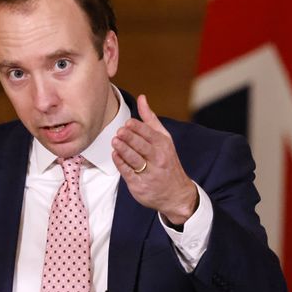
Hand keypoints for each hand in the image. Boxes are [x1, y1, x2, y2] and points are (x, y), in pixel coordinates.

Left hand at [111, 95, 197, 224]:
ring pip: (134, 158)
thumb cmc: (166, 161)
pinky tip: (115, 155)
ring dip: (123, 149)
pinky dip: (120, 163)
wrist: (176, 193)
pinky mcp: (139, 185)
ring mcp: (149, 173)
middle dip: (129, 137)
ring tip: (115, 141)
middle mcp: (158, 158)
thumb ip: (150, 119)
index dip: (137, 128)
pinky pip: (128, 172)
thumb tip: (142, 98)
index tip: (127, 123)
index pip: (149, 133)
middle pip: (141, 145)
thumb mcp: (163, 138)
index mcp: (163, 145)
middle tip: (119, 132)